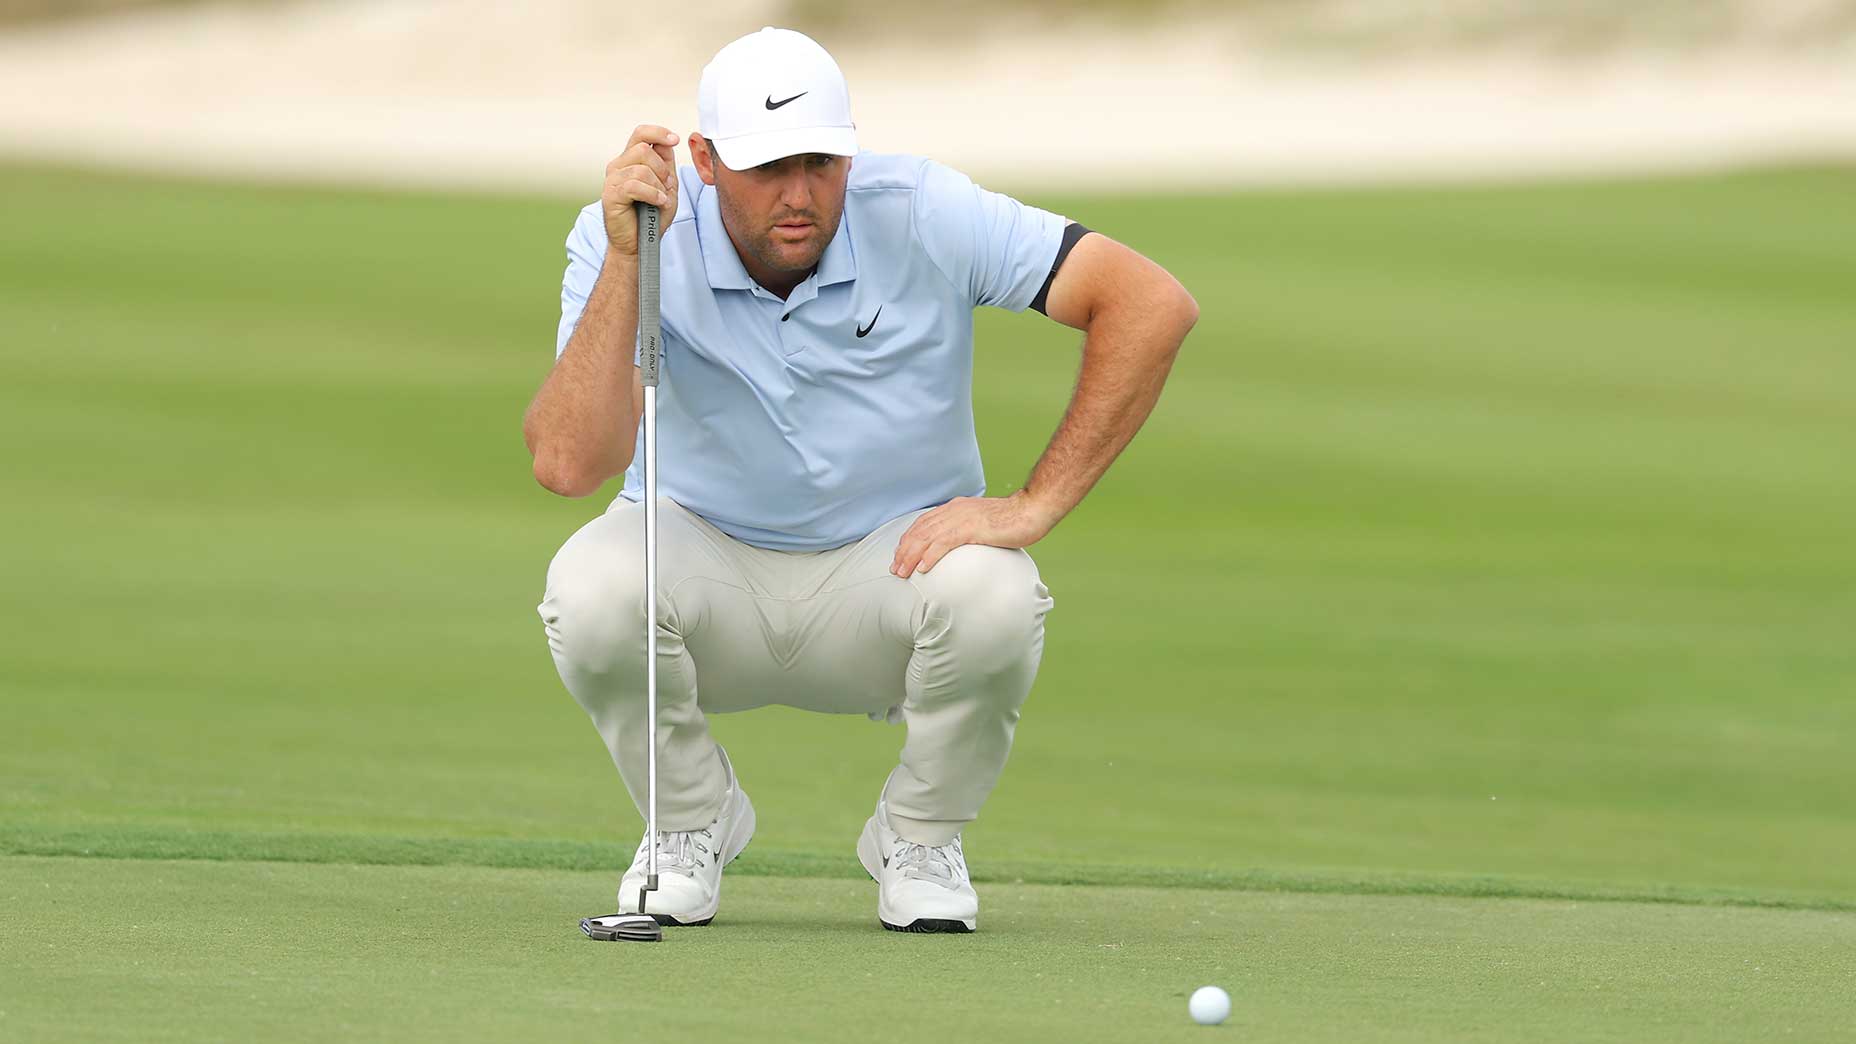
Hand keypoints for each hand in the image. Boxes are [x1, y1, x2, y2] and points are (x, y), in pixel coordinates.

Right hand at [602, 125, 680, 255]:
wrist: (639, 243)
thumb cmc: (652, 215)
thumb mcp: (667, 186)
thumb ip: (666, 164)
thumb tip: (666, 143)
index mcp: (630, 160)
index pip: (640, 134)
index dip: (658, 132)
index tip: (675, 139)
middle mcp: (618, 165)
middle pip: (644, 149)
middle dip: (662, 169)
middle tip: (667, 186)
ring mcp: (612, 179)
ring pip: (641, 169)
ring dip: (658, 186)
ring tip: (661, 199)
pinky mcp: (610, 195)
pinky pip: (634, 185)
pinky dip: (652, 194)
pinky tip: (658, 203)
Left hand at [890, 490, 1059, 577]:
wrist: (1032, 509)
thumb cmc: (1014, 520)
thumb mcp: (984, 523)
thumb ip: (969, 531)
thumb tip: (961, 545)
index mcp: (956, 507)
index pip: (924, 523)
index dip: (909, 540)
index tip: (900, 556)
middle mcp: (954, 510)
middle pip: (920, 531)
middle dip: (904, 551)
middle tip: (894, 570)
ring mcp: (962, 518)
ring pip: (927, 538)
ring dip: (912, 556)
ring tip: (902, 572)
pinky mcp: (971, 528)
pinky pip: (944, 543)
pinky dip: (930, 556)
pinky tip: (922, 568)